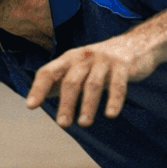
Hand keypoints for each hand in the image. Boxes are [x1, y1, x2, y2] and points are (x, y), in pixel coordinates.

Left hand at [25, 35, 159, 126]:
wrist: (135, 44)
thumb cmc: (99, 62)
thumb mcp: (77, 67)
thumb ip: (59, 81)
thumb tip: (36, 99)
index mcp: (68, 58)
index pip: (48, 72)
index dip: (38, 88)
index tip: (31, 106)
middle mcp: (83, 57)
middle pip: (70, 81)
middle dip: (66, 103)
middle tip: (62, 123)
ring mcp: (104, 60)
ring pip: (92, 84)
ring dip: (87, 105)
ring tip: (83, 123)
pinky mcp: (123, 66)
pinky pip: (118, 85)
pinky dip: (114, 100)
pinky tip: (110, 114)